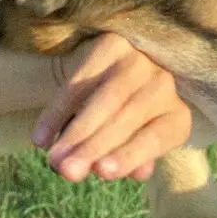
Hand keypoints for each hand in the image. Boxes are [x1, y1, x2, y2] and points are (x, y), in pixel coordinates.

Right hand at [31, 33, 192, 181]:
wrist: (109, 78)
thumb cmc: (123, 126)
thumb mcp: (130, 146)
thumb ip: (131, 161)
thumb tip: (139, 173)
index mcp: (175, 117)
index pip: (156, 138)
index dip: (130, 154)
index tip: (102, 172)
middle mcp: (164, 85)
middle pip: (127, 118)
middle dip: (93, 146)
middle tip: (66, 170)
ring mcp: (139, 61)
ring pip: (106, 98)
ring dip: (75, 131)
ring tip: (53, 159)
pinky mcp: (112, 44)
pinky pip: (80, 81)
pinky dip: (57, 111)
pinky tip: (41, 138)